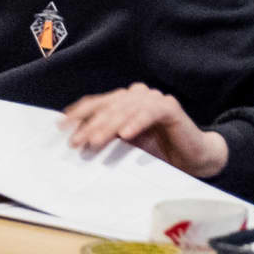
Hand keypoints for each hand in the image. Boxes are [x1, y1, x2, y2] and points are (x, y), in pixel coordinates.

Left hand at [61, 84, 228, 178]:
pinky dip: (137, 122)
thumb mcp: (127, 146)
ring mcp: (153, 99)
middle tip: (76, 142)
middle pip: (108, 107)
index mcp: (124, 101)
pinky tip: (126, 134)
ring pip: (126, 109)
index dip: (78, 113)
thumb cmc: (159, 153)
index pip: (97, 104)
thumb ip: (107, 138)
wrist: (193, 158)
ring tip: (95, 141)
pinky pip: (149, 112)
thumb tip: (78, 142)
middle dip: (90, 125)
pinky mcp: (169, 107)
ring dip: (109, 126)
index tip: (60, 126)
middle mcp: (137, 95)